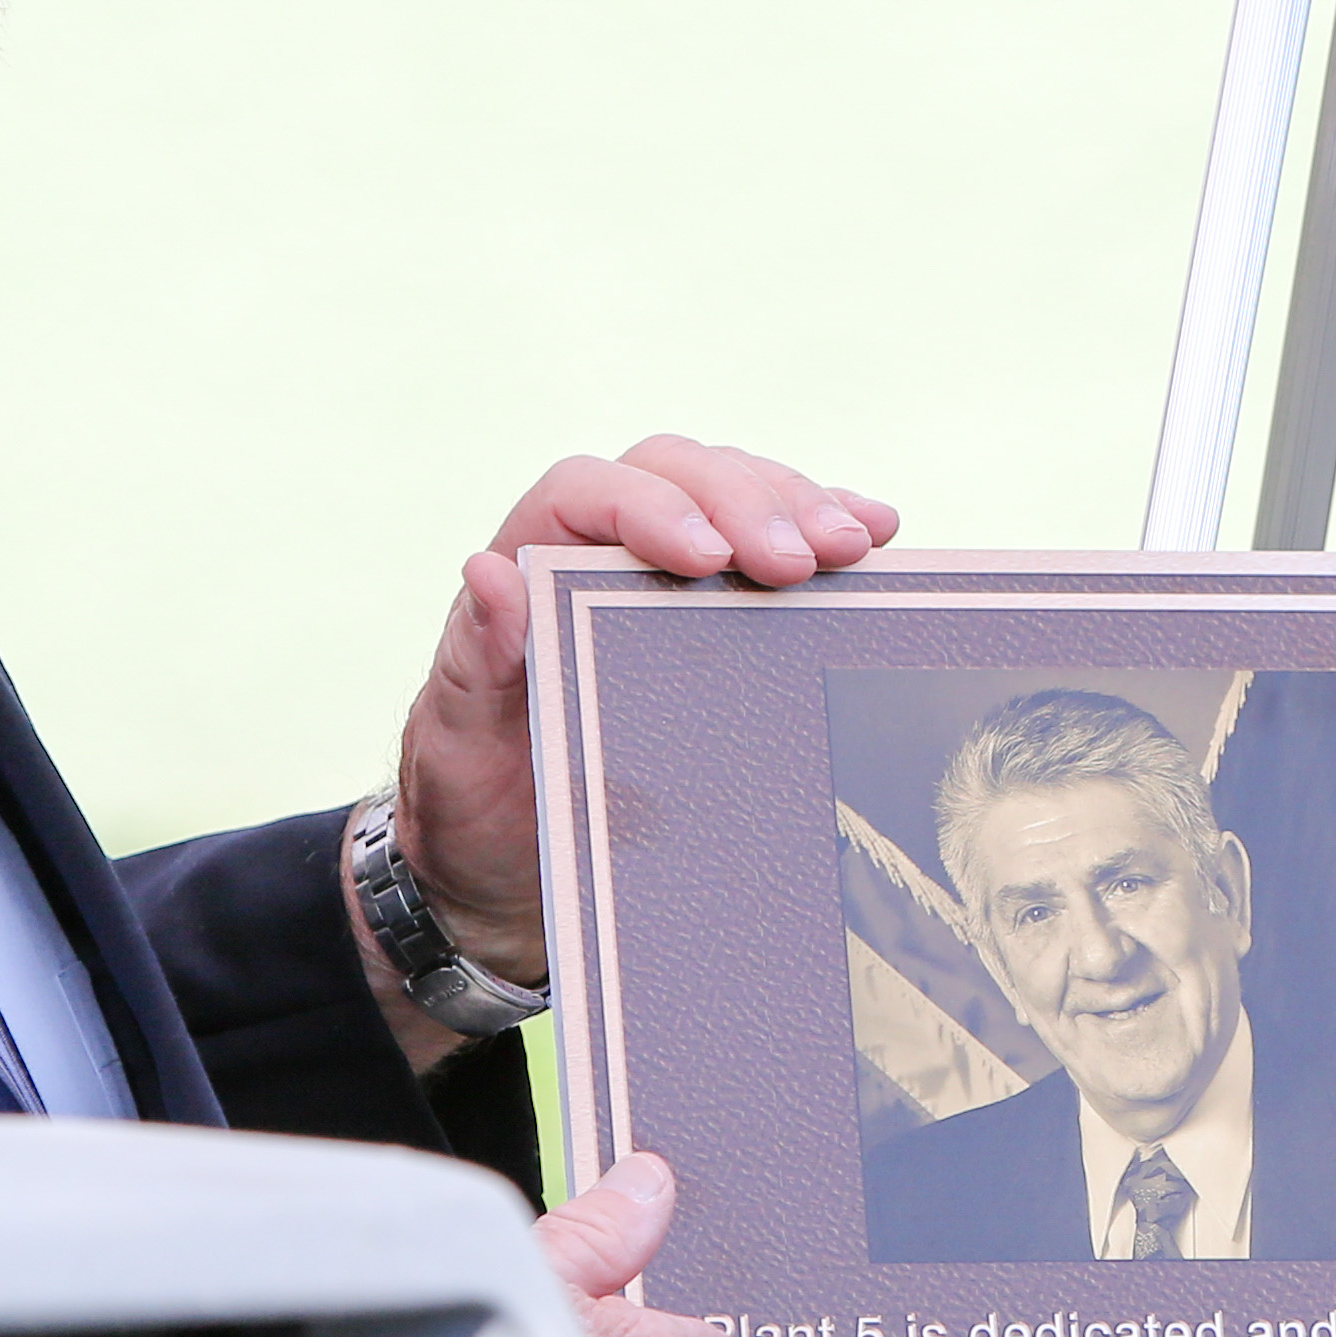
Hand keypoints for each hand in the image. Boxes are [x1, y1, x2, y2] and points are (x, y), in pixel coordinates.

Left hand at [369, 439, 898, 1055]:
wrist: (507, 863)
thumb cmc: (474, 799)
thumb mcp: (457, 740)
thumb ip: (473, 659)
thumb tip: (489, 570)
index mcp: (531, 561)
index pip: (589, 493)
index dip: (651, 507)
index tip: (707, 557)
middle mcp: (604, 547)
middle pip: (679, 474)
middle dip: (748, 502)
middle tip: (803, 561)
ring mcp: (670, 573)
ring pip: (736, 492)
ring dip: (800, 506)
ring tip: (854, 547)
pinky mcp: (724, 611)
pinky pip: (777, 543)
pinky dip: (828, 527)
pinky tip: (878, 538)